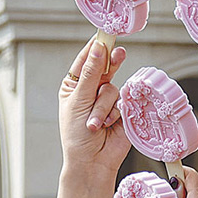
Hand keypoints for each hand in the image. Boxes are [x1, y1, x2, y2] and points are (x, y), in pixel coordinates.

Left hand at [48, 38, 129, 197]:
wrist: (91, 162)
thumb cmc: (76, 135)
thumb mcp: (78, 102)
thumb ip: (91, 75)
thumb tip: (98, 49)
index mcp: (74, 86)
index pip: (86, 60)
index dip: (95, 48)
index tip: (104, 34)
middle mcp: (91, 90)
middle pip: (105, 68)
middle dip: (109, 65)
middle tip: (119, 53)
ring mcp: (108, 101)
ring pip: (113, 88)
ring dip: (103, 107)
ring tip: (95, 124)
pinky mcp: (122, 111)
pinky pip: (123, 102)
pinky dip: (114, 114)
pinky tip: (107, 126)